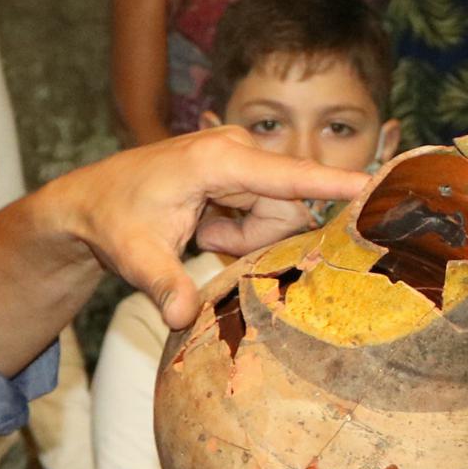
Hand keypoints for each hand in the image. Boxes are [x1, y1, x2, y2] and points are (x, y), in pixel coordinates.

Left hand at [50, 128, 368, 328]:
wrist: (92, 202)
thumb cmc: (113, 222)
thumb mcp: (135, 258)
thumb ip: (163, 285)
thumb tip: (181, 319)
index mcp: (215, 161)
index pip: (288, 176)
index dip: (332, 183)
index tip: (375, 185)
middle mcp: (235, 150)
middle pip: (284, 208)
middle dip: (253, 238)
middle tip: (205, 242)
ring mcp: (239, 156)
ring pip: (276, 212)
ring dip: (244, 235)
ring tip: (200, 233)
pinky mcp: (240, 167)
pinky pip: (265, 208)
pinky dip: (238, 227)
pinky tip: (203, 224)